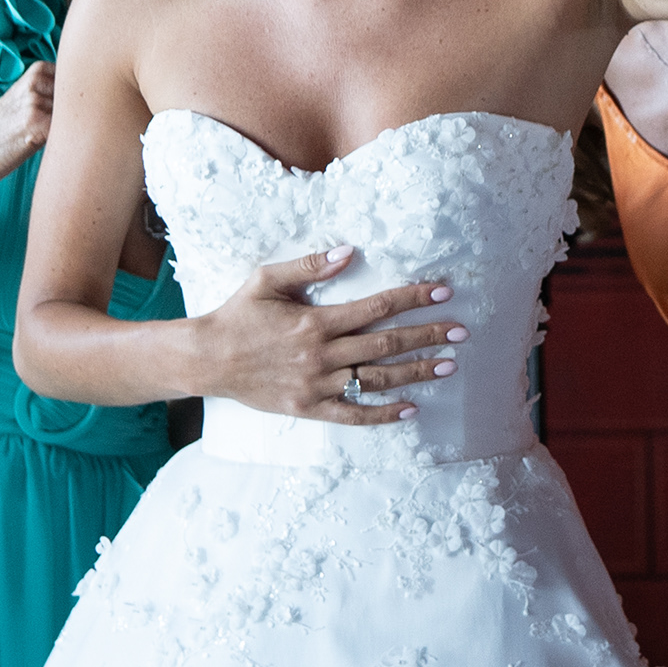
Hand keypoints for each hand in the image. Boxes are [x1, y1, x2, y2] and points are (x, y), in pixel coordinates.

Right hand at [194, 247, 466, 424]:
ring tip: (448, 366)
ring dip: (415, 373)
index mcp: (315, 322)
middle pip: (385, 344)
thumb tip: (348, 251)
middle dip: (427, 336)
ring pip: (376, 380)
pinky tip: (409, 409)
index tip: (441, 292)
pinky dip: (382, 414)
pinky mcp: (308, 409)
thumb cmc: (238, 314)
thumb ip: (308, 266)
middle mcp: (321, 356)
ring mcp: (316, 386)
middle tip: (460, 331)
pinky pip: (352, 415)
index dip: (411, 298)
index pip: (376, 307)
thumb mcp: (267, 280)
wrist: (207, 360)